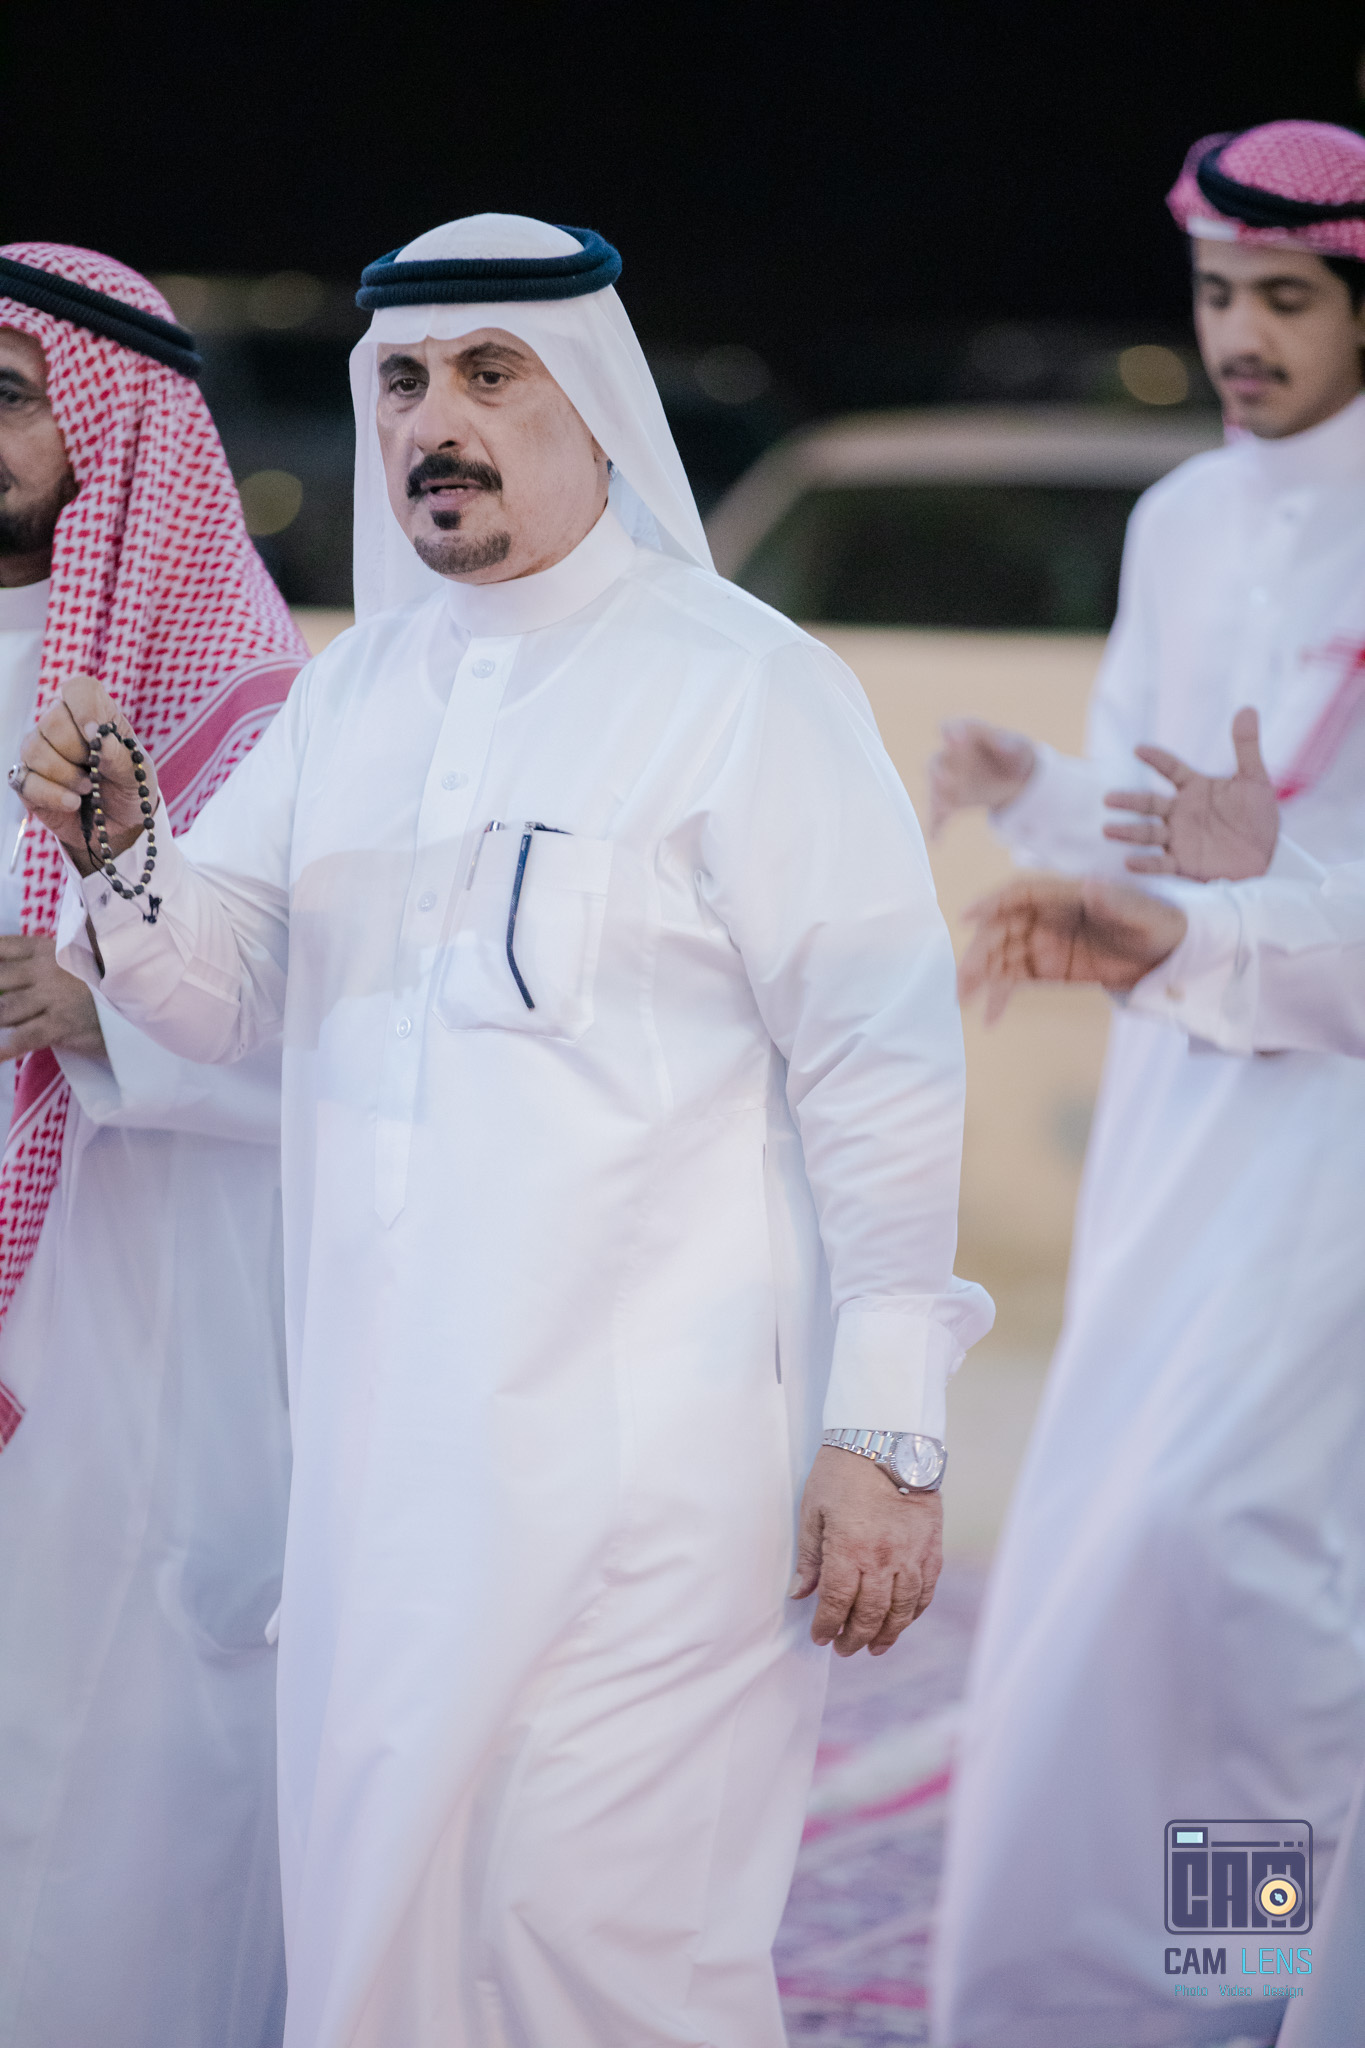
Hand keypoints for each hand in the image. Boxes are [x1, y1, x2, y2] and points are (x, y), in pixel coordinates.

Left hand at [0, 934, 104, 1062]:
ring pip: (4, 1009)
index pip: (4, 948)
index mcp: (48, 949)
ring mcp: (51, 997)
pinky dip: (4, 1049)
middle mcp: (44, 970)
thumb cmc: (112, 977)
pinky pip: (23, 1038)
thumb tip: (24, 972)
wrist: (145, 994)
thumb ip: (54, 961)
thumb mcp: (82, 958)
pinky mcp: (59, 1025)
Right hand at [17, 673, 158, 876]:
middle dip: (77, 751)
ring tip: (89, 789)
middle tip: (96, 770)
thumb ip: (120, 755)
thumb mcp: (138, 773)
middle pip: (53, 720)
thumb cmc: (129, 788)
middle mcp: (62, 725)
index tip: (95, 733)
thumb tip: (98, 737)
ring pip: (35, 749)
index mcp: (94, 714)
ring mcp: (41, 751)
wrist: (120, 825)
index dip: (84, 707)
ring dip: (66, 775)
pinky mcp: (28, 779)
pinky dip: (53, 795)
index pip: (79, 689)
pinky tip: (73, 803)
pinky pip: (26, 779)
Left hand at [789, 1445, 941, 1656]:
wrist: (887, 1438)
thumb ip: (811, 1556)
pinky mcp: (932, 1547)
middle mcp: (883, 1559)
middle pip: (870, 1614)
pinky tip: (903, 1621)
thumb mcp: (813, 1509)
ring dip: (887, 1634)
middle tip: (844, 1649)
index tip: (820, 1638)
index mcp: (849, 1550)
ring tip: (874, 1648)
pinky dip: (914, 1612)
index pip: (837, 1603)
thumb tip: (800, 1593)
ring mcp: (912, 1555)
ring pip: (901, 1610)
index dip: (827, 1626)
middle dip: (854, 1637)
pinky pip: (925, 1591)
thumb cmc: (842, 1471)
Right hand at [928, 718, 1035, 835]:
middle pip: (936, 761)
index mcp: (965, 736)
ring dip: (936, 797)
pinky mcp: (951, 802)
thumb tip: (1003, 742)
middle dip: (938, 770)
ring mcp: (948, 781)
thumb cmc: (1012, 755)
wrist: (1014, 780)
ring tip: (942, 808)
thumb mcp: (1016, 746)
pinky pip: (939, 814)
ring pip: (935, 789)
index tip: (953, 738)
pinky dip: (936, 826)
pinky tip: (936, 840)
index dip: (950, 732)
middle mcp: (950, 758)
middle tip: (945, 778)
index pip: (951, 727)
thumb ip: (1008, 743)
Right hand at [959, 872, 1187, 1021]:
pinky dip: (998, 996)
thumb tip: (1090, 887)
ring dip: (979, 976)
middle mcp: (1044, 916)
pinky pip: (1013, 980)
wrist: (1170, 955)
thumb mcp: (1143, 912)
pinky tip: (989, 1018)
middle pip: (999, 929)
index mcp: (1063, 894)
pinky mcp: (1046, 969)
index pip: (1018, 893)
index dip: (990, 902)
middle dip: (978, 954)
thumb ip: (1116, 901)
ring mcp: (1041, 944)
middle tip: (964, 983)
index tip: (967, 918)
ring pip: (999, 956)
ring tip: (965, 1002)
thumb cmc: (1158, 922)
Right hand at [1102, 707, 1277, 879]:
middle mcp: (1180, 812)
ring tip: (1108, 829)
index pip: (1171, 769)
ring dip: (1128, 832)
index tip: (1139, 749)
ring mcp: (1178, 838)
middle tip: (1108, 798)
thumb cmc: (1256, 816)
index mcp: (1194, 789)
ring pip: (1148, 833)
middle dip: (1129, 801)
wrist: (1264, 855)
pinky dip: (1146, 863)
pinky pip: (1161, 864)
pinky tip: (1129, 862)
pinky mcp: (1182, 864)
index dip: (1156, 759)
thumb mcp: (1255, 780)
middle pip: (1149, 804)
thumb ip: (1246, 747)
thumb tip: (1247, 709)